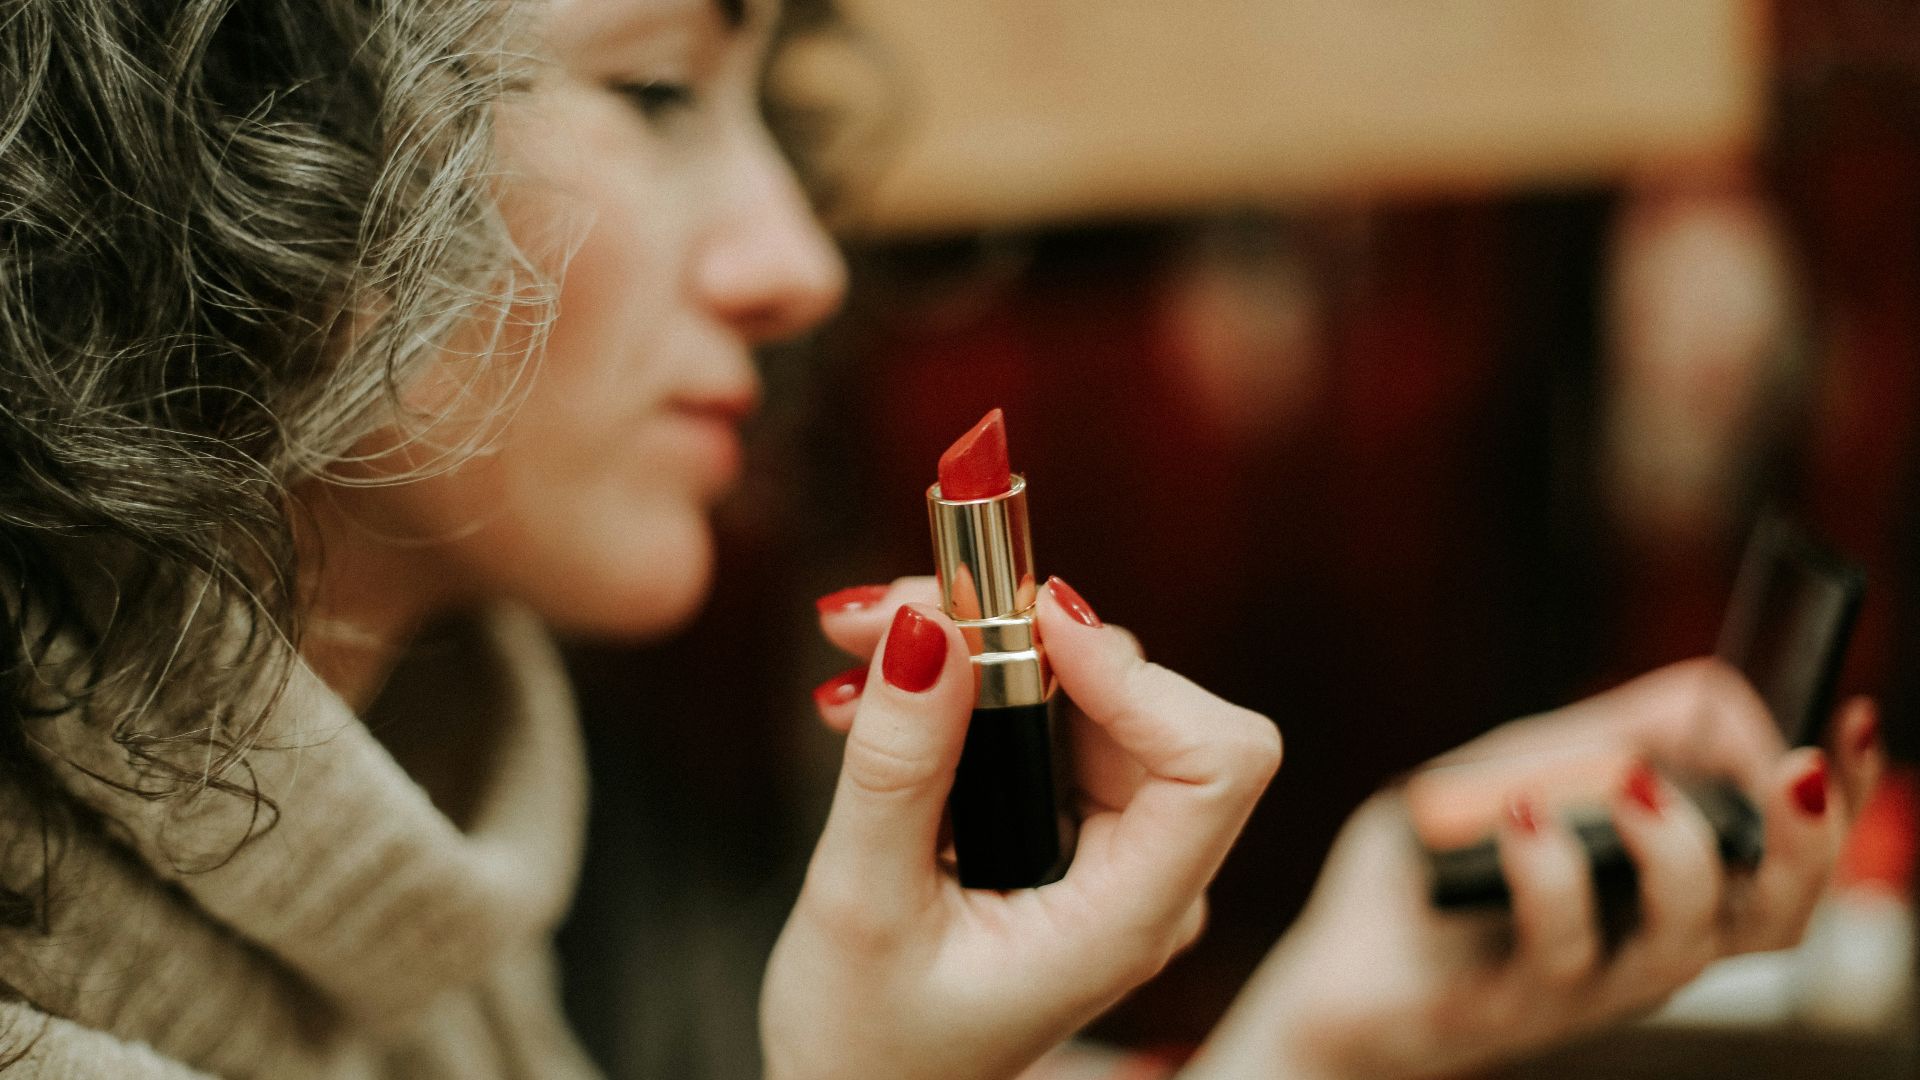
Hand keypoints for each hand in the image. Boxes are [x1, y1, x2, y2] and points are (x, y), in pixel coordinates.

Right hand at [761, 578, 1280, 1079]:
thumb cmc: (868, 1044)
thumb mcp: (862, 905)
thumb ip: (899, 767)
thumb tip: (926, 626)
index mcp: (1127, 920)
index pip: (1215, 762)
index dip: (1134, 673)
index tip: (1025, 619)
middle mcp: (1142, 876)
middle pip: (1146, 701)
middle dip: (1019, 635)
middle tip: (890, 611)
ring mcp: (1110, 850)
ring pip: (1087, 693)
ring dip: (975, 649)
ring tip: (858, 646)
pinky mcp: (1066, 826)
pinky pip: (1044, 718)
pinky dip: (964, 686)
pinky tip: (876, 693)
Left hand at [1185, 658, 1882, 1079]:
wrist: (1332, 973)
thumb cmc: (1435, 871)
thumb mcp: (1518, 772)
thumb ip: (1603, 734)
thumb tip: (1713, 697)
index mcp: (1666, 893)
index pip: (1791, 858)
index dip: (1839, 795)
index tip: (1848, 717)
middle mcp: (1648, 945)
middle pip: (1778, 917)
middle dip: (1809, 843)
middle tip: (1796, 772)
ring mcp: (1587, 984)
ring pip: (1686, 945)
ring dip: (1677, 854)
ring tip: (1631, 782)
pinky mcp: (1514, 1006)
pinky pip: (1560, 950)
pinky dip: (1550, 871)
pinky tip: (1518, 815)